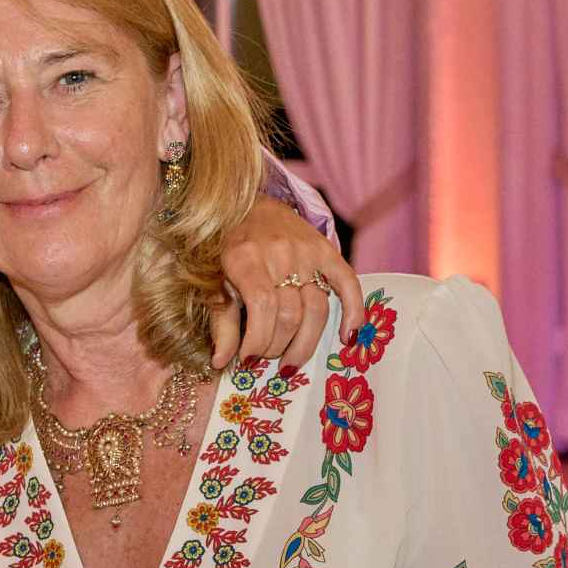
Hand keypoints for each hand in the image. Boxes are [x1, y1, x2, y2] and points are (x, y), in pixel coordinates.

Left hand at [209, 196, 364, 369]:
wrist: (246, 204)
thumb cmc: (225, 248)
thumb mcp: (214, 281)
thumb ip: (221, 322)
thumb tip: (222, 363)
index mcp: (245, 258)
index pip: (263, 308)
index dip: (258, 341)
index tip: (249, 361)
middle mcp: (279, 253)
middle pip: (290, 314)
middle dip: (277, 346)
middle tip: (268, 358)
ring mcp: (306, 251)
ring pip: (317, 308)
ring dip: (305, 343)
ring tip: (291, 360)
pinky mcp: (326, 249)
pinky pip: (348, 282)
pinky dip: (353, 311)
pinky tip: (347, 337)